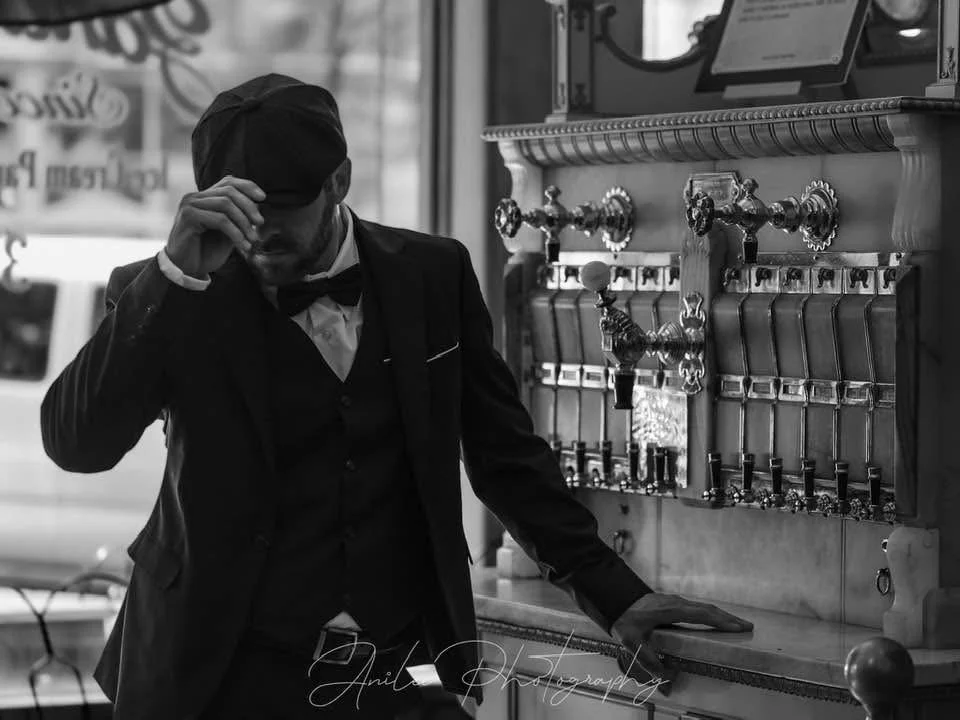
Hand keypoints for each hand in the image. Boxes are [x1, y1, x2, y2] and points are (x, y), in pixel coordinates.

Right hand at [165, 175, 265, 277]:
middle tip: (260, 223)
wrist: (186, 270)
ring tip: (253, 239)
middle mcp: (195, 197)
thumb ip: (238, 219)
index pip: (228, 182)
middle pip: (229, 191)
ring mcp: (190, 205)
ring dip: (244, 222)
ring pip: (226, 204)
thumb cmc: (206, 252)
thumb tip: (258, 207)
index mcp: (204, 198)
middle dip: (249, 206)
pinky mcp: (188, 217)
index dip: (247, 186)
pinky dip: (235, 232)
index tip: (263, 198)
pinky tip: (243, 245)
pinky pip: (219, 219)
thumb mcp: (228, 233)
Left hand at [611, 593, 752, 692]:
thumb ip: (650, 662)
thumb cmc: (624, 618)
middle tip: (748, 626)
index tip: (741, 626)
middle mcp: (677, 602)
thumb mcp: (633, 642)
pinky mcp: (671, 603)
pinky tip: (712, 621)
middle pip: (708, 609)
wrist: (613, 598)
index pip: (703, 615)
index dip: (722, 620)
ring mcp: (674, 601)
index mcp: (672, 609)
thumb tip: (667, 681)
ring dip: (720, 615)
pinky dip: (709, 614)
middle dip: (728, 617)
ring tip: (735, 624)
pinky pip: (695, 608)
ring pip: (702, 607)